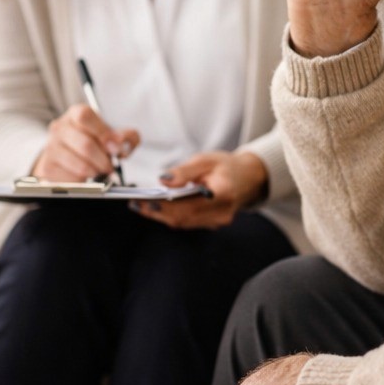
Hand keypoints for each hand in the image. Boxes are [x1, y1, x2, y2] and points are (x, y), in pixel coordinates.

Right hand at [32, 104, 139, 181]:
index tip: (115, 147)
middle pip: (85, 145)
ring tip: (98, 170)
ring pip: (81, 165)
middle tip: (110, 166)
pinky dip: (83, 181)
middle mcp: (59, 128)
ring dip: (96, 172)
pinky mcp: (48, 167)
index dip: (103, 132)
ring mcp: (51, 148)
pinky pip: (72, 179)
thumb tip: (122, 144)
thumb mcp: (111, 135)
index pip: (85, 116)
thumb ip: (126, 137)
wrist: (66, 157)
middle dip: (104, 160)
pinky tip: (84, 176)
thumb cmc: (92, 143)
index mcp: (75, 115)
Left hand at [131, 150, 266, 228]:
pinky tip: (155, 208)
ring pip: (183, 223)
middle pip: (183, 218)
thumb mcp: (206, 160)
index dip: (164, 205)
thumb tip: (163, 180)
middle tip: (135, 203)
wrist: (249, 178)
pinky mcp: (212, 224)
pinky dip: (170, 216)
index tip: (144, 200)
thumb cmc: (226, 166)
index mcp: (222, 194)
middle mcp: (221, 213)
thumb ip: (184, 171)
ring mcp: (217, 221)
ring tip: (139, 205)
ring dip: (160, 215)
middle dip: (156, 212)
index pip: (188, 204)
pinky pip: (187, 222)